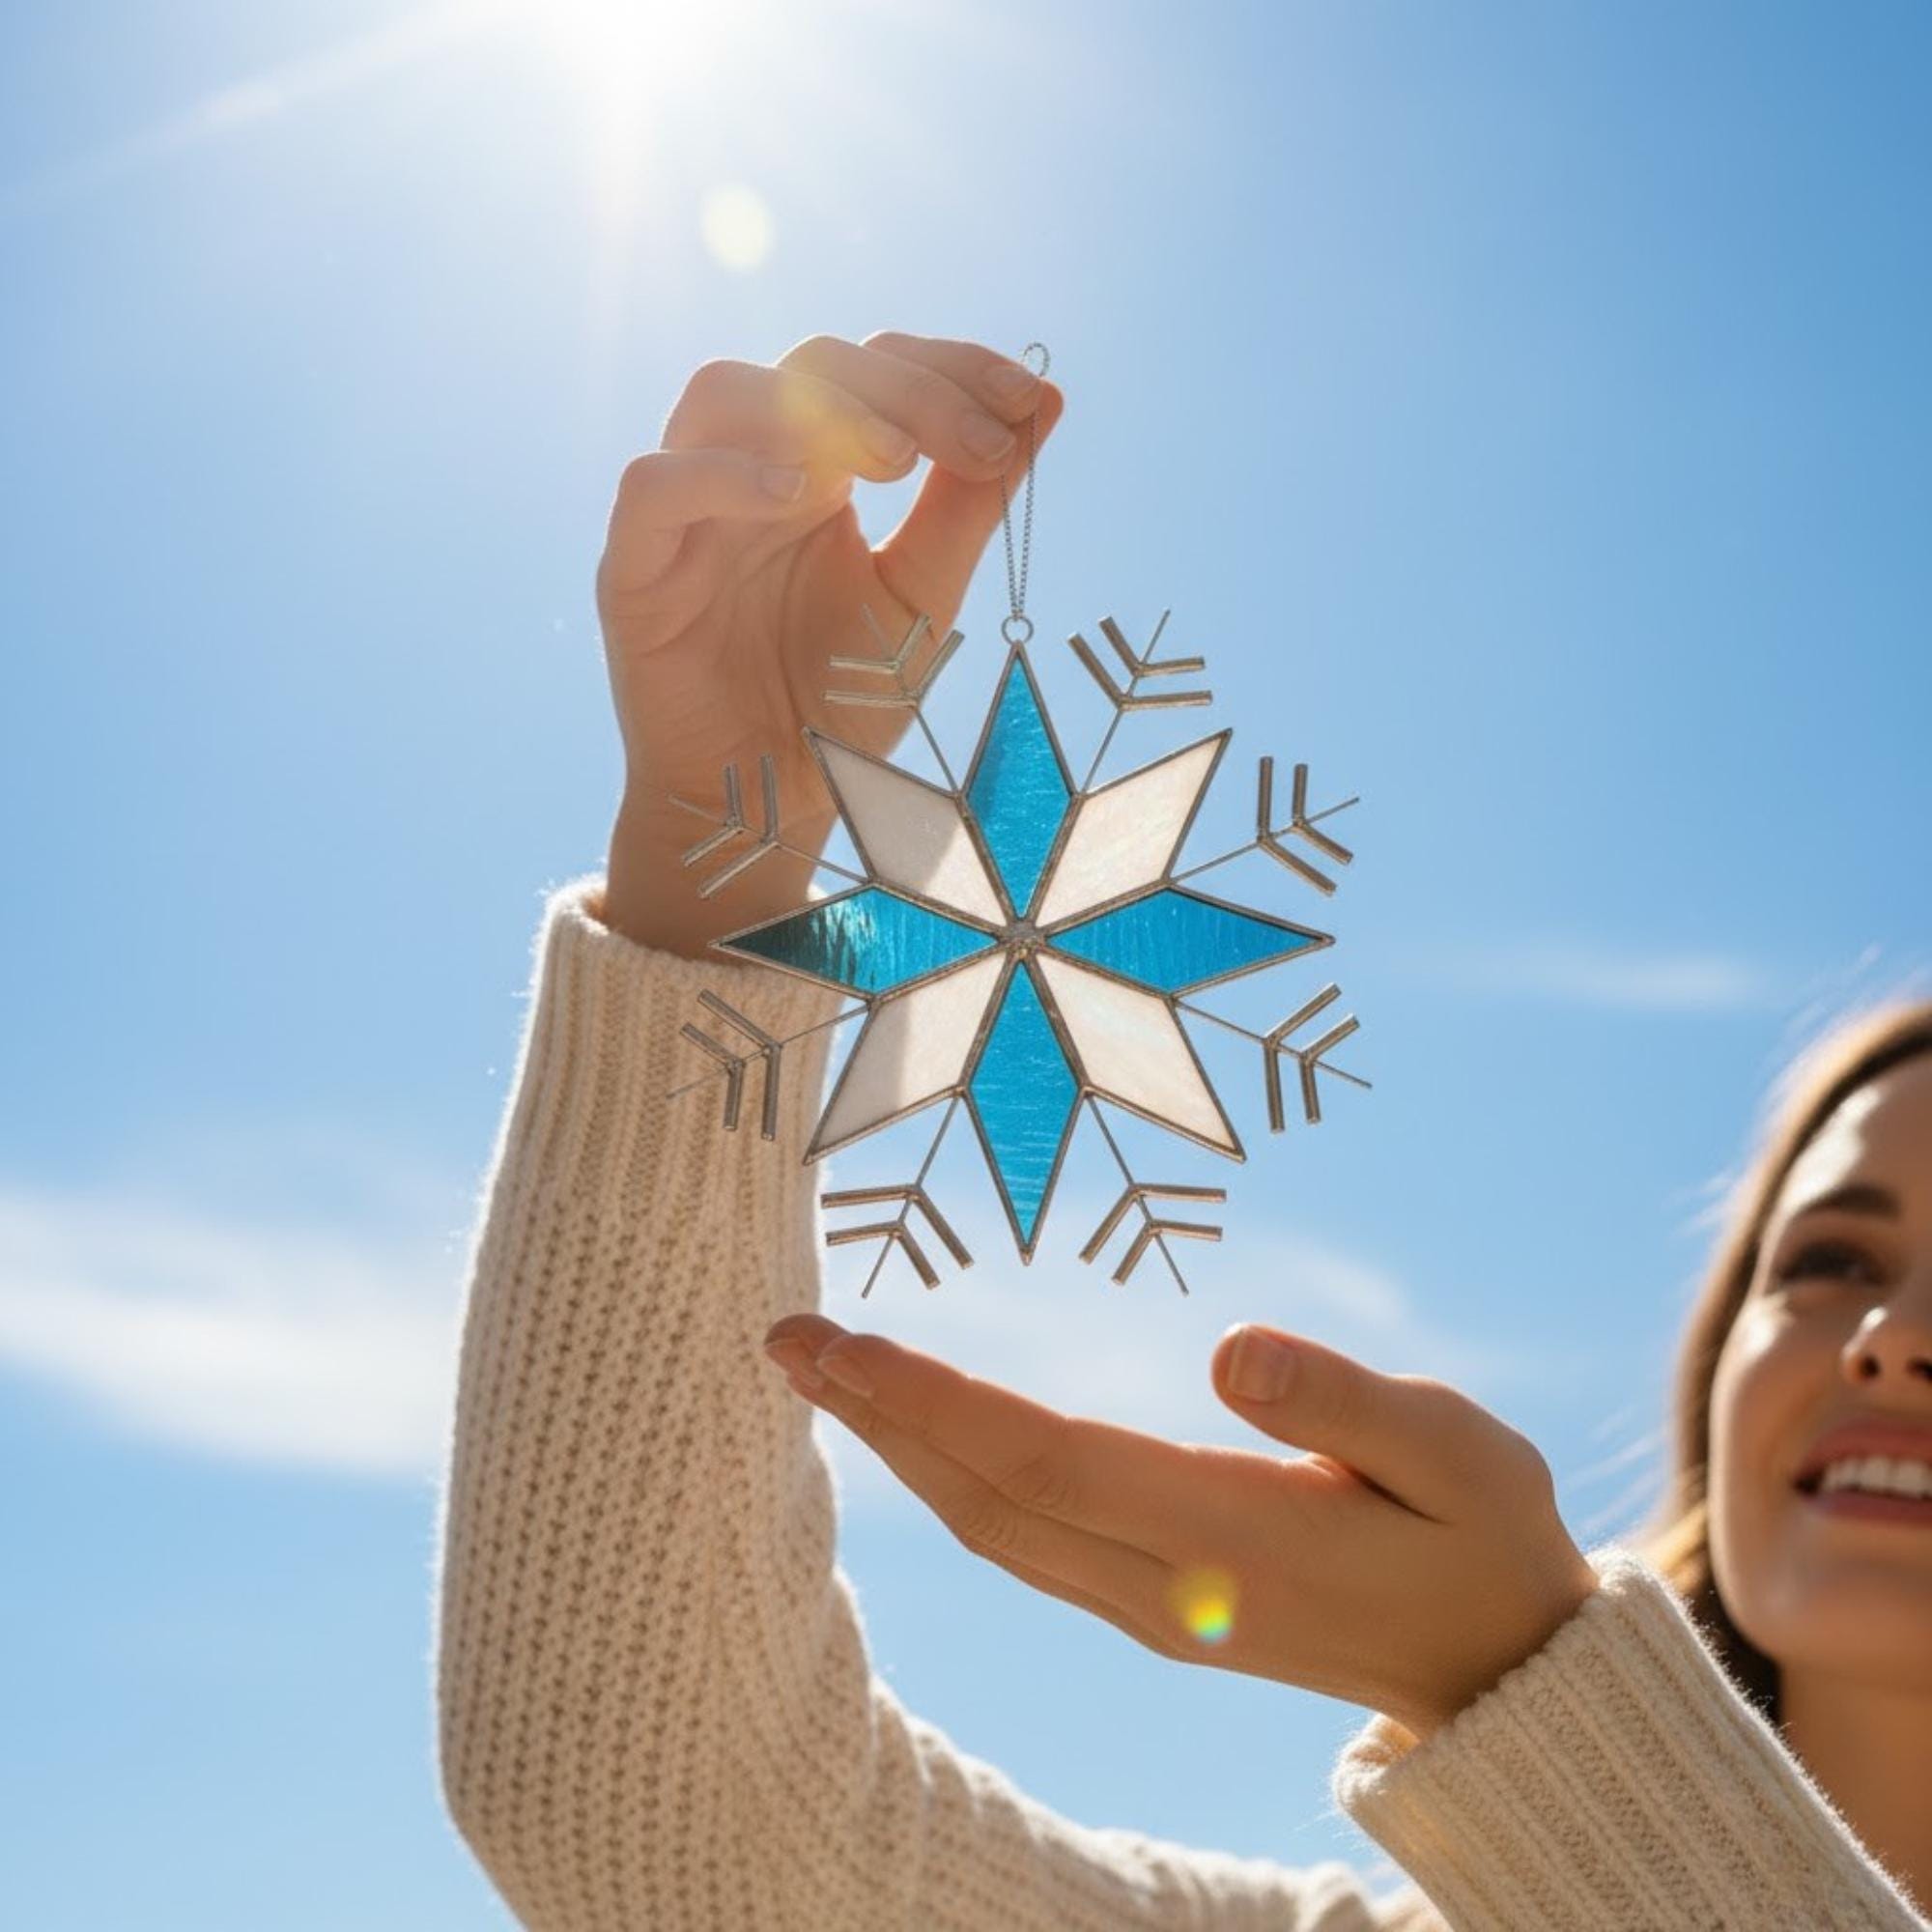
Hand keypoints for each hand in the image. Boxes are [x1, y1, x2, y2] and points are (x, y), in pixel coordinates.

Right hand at [596, 332, 1065, 955]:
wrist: (768, 807)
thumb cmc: (839, 705)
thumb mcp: (924, 599)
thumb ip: (970, 506)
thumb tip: (1046, 403)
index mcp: (821, 472)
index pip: (879, 368)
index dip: (954, 367)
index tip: (1031, 400)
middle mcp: (751, 471)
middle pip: (812, 363)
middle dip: (908, 388)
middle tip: (979, 444)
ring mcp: (688, 512)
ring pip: (722, 391)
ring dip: (818, 408)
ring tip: (897, 462)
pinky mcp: (634, 569)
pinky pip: (652, 485)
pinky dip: (720, 474)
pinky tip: (796, 498)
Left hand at [760, 1314, 1599, 1741]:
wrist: (1497, 1665)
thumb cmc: (1480, 1532)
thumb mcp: (1458, 1452)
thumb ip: (1348, 1398)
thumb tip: (1231, 1347)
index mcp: (1231, 1537)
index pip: (1046, 1460)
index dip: (934, 1401)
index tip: (841, 1343)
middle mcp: (1166, 1587)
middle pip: (988, 1497)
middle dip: (879, 1415)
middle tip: (784, 1338)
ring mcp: (1151, 1610)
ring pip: (992, 1527)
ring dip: (901, 1446)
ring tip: (822, 1371)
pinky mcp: (1152, 1608)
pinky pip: (1021, 1540)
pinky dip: (951, 1477)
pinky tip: (916, 1433)